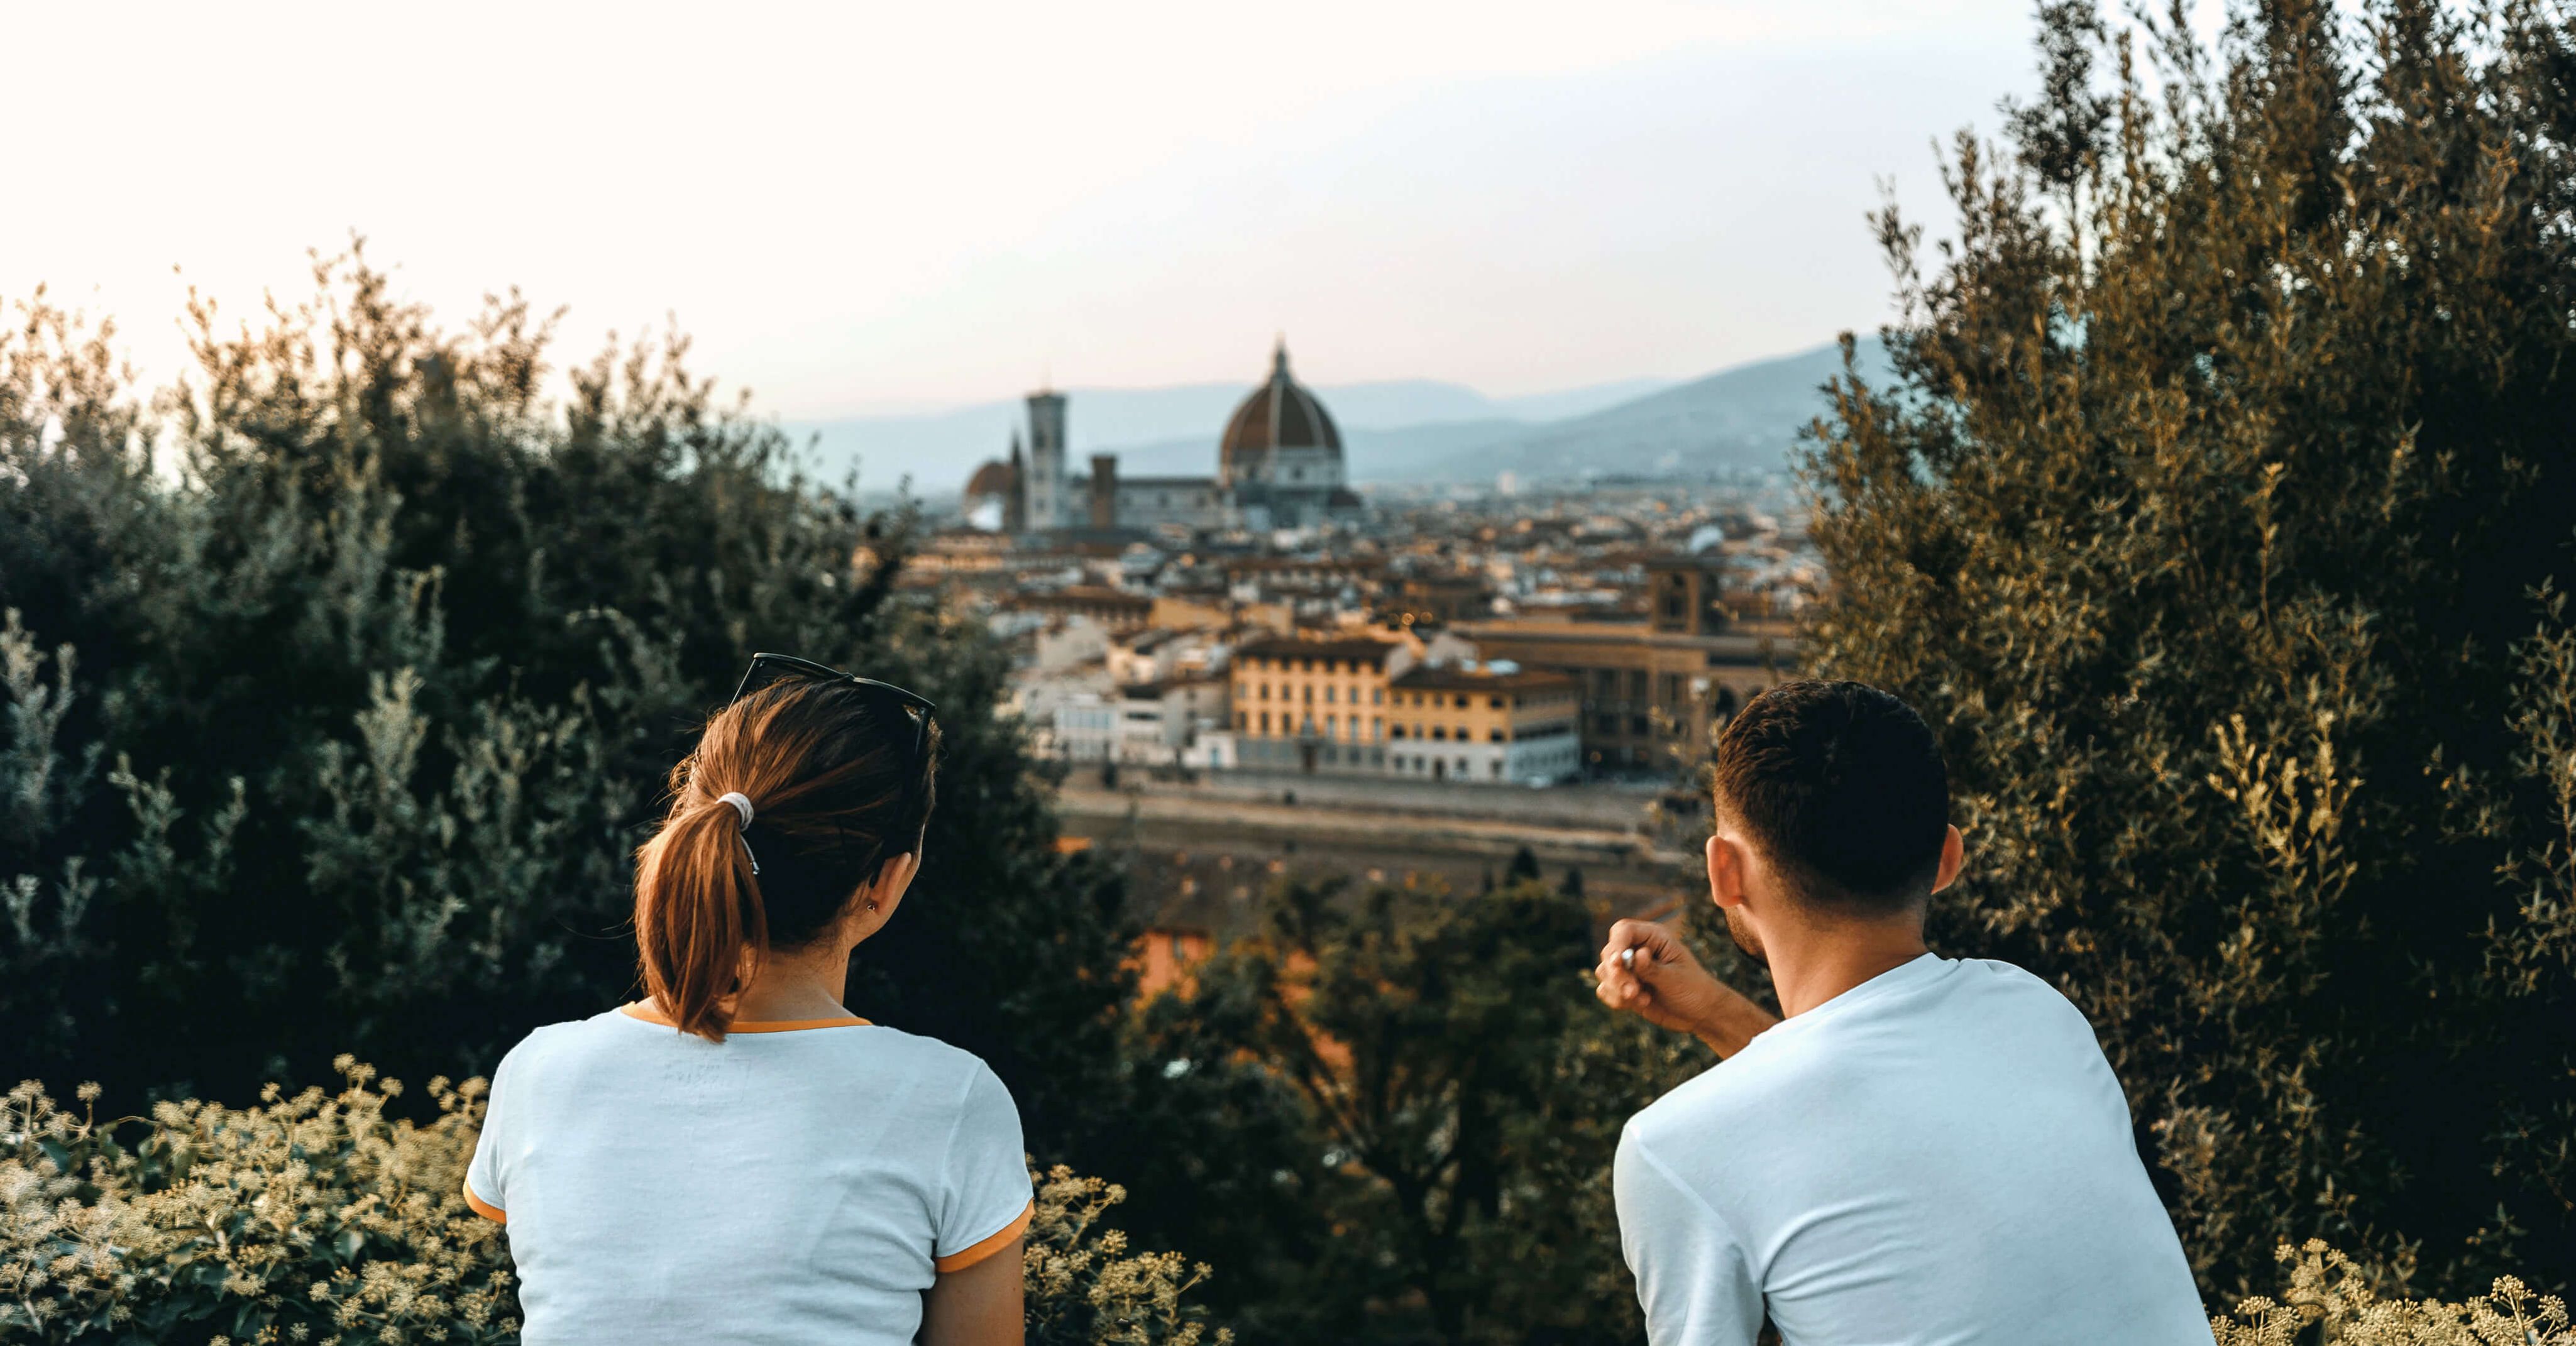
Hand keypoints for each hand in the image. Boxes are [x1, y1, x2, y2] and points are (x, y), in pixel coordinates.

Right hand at [1594, 919, 1776, 1057]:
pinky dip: (1616, 999)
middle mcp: (1638, 949)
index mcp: (1653, 938)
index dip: (1616, 945)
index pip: (1623, 931)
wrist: (1700, 1013)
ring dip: (1617, 989)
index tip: (1617, 963)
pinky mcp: (1625, 987)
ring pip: (1604, 972)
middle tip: (1633, 991)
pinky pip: (1605, 990)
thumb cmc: (1694, 989)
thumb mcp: (1674, 978)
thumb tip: (1636, 953)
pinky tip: (1639, 1003)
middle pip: (1609, 952)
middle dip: (1617, 975)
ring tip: (1641, 999)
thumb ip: (1651, 968)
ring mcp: (1630, 969)